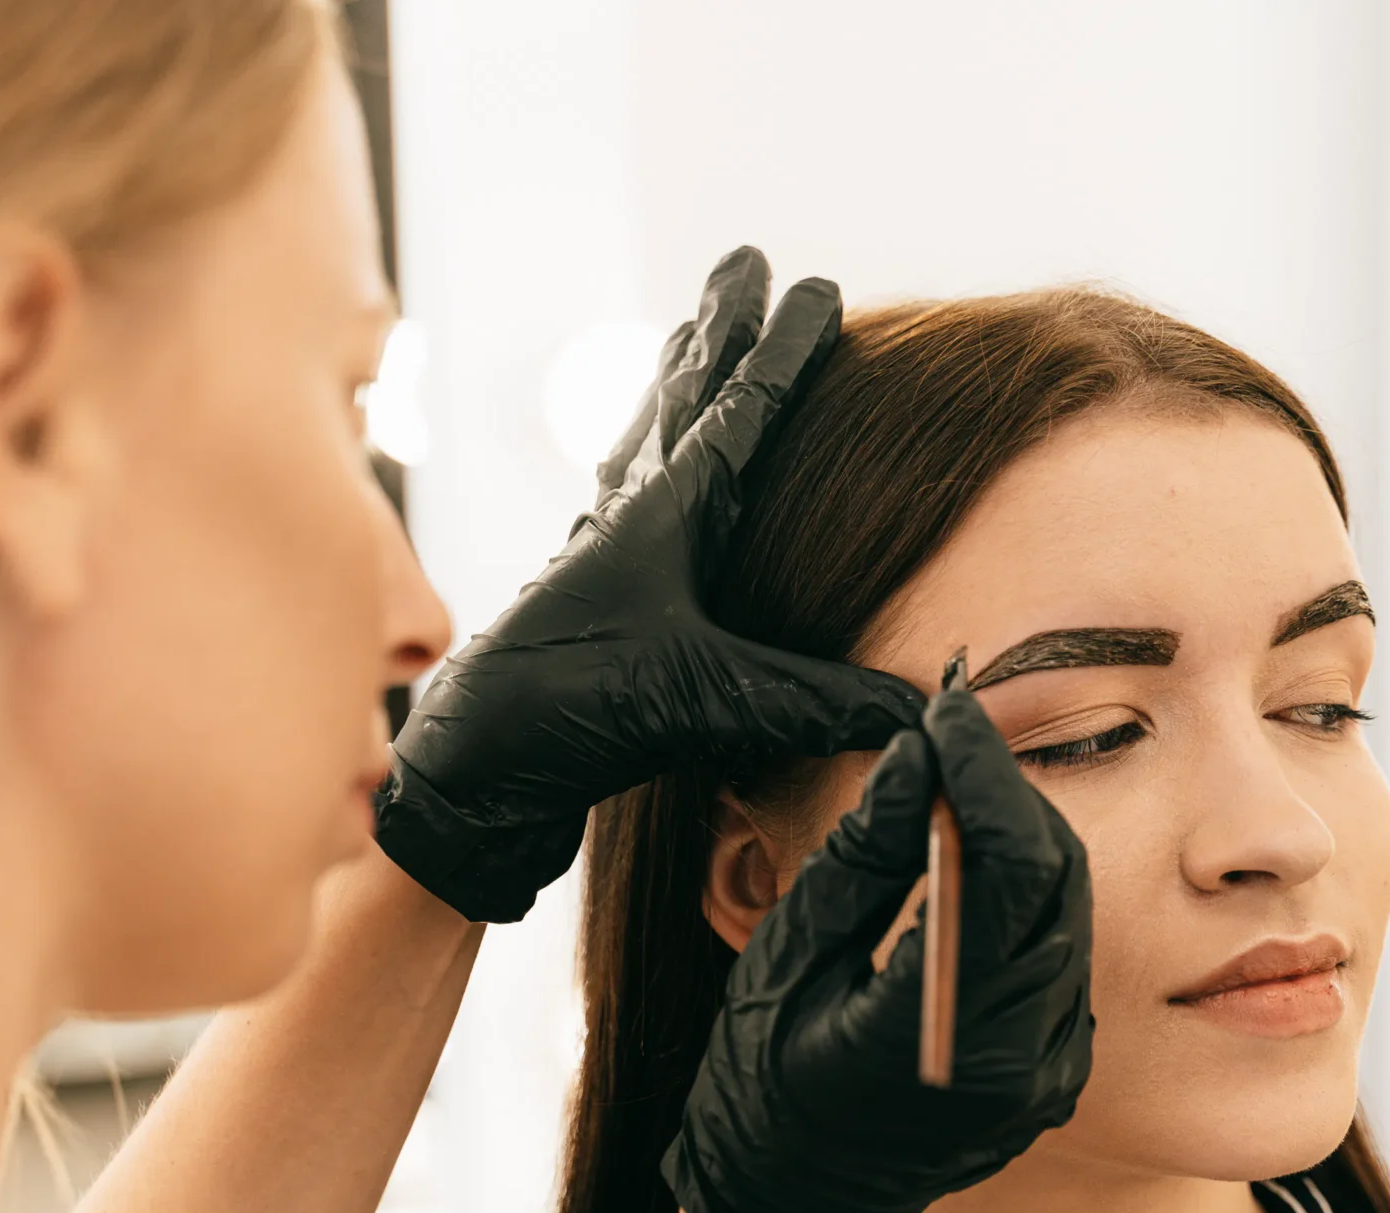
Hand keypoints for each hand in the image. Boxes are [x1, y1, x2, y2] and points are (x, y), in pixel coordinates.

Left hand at [373, 248, 925, 922]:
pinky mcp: (581, 606)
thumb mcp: (707, 700)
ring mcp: (598, 558)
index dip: (785, 350)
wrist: (468, 775)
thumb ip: (816, 699)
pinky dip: (635, 472)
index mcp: (664, 515)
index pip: (742, 410)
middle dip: (719, 327)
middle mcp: (626, 519)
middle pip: (683, 398)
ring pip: (642, 442)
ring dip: (673, 386)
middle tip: (740, 259)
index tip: (817, 286)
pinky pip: (615, 508)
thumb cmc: (571, 716)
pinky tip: (631, 482)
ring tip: (686, 338)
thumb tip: (921, 708)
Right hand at [661, 686, 1096, 1212]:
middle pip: (1057, 878)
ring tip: (956, 785)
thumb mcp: (790, 957)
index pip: (1007, 863)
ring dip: (1023, 834)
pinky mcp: (1057, 1071)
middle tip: (951, 734)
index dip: (985, 770)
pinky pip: (1061, 953)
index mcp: (946, 1030)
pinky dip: (1027, 892)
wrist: (798, 1212)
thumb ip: (865, 856)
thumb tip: (917, 757)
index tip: (947, 709)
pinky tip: (974, 861)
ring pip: (1070, 909)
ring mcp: (1049, 1070)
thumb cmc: (761, 1087)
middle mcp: (1020, 1054)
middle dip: (1010, 790)